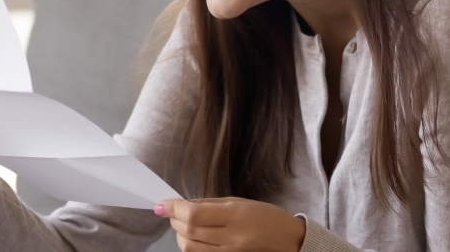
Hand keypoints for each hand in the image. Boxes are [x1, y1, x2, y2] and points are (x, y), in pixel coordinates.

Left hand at [156, 197, 305, 251]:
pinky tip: (193, 237)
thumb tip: (182, 204)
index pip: (194, 214)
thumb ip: (210, 204)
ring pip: (189, 248)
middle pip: (189, 231)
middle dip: (174, 219)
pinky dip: (190, 246)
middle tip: (173, 211)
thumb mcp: (239, 202)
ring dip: (179, 234)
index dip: (173, 208)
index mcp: (235, 216)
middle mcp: (231, 237)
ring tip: (183, 224)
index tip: (161, 204)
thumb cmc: (266, 216)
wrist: (288, 241)